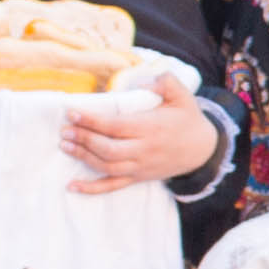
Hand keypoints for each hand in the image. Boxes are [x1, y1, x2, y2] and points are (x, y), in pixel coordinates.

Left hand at [63, 85, 222, 196]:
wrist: (203, 151)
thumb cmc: (189, 120)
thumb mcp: (184, 96)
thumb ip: (167, 82)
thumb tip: (148, 80)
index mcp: (151, 128)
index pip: (115, 126)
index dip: (91, 121)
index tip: (72, 113)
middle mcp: (144, 150)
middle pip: (108, 148)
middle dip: (83, 139)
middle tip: (65, 130)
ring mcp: (140, 167)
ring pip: (107, 166)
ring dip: (83, 157)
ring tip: (65, 146)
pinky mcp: (138, 178)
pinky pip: (113, 186)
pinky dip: (91, 188)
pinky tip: (72, 186)